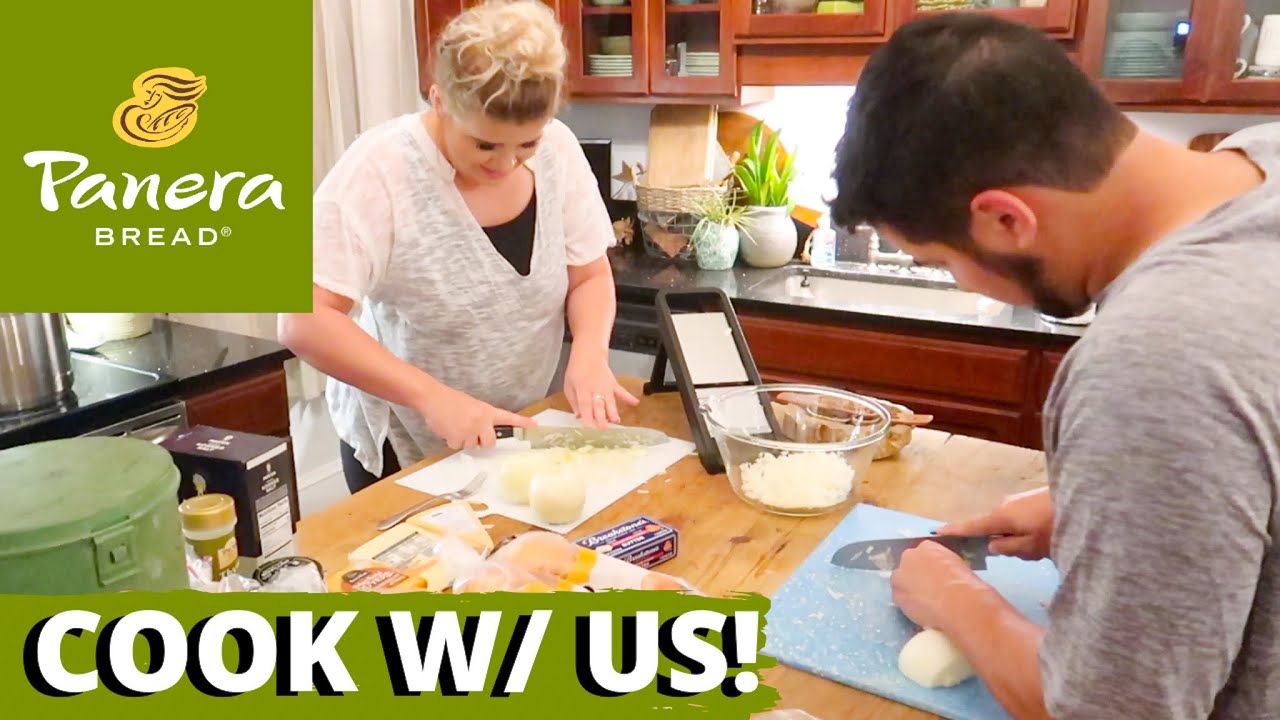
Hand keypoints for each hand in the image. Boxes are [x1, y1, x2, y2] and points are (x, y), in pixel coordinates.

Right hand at [415, 382, 536, 450]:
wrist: (433, 398)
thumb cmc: (450, 401)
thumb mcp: (472, 406)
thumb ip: (482, 419)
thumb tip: (483, 433)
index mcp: (487, 411)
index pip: (508, 418)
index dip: (522, 423)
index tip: (535, 425)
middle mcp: (481, 421)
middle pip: (490, 443)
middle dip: (481, 441)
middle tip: (471, 431)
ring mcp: (470, 430)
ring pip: (472, 446)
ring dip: (463, 440)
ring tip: (455, 425)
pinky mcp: (458, 437)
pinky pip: (457, 446)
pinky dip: (452, 440)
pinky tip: (448, 428)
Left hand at [563, 349, 638, 428]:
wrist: (588, 354)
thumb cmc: (577, 370)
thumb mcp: (568, 385)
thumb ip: (574, 402)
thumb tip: (579, 416)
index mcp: (582, 389)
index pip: (585, 405)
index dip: (587, 417)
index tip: (589, 428)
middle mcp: (595, 389)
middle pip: (599, 405)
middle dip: (601, 417)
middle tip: (603, 429)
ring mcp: (605, 386)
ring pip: (610, 401)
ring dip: (613, 411)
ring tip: (616, 421)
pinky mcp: (613, 384)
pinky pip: (621, 391)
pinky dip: (628, 397)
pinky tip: (635, 403)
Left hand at [892, 541, 989, 631]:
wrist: (958, 602)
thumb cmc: (965, 584)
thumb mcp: (957, 565)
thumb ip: (943, 563)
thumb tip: (943, 571)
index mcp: (927, 546)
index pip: (923, 554)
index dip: (928, 567)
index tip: (934, 576)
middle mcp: (909, 556)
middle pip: (909, 565)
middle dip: (916, 575)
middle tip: (928, 589)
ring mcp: (900, 575)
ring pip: (902, 582)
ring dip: (910, 589)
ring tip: (924, 601)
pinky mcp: (896, 594)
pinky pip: (900, 597)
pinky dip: (908, 603)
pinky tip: (920, 609)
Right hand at [938, 487, 1053, 560]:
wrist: (1089, 500)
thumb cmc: (1057, 528)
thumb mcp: (1031, 547)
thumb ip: (1008, 548)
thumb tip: (992, 545)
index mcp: (1000, 517)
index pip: (971, 526)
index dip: (954, 531)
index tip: (936, 533)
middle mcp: (1005, 505)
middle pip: (993, 527)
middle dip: (1002, 542)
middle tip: (1025, 555)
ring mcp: (1019, 500)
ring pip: (1010, 524)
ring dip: (1020, 538)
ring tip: (1043, 547)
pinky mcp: (1032, 499)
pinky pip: (1021, 519)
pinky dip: (1028, 531)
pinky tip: (1049, 537)